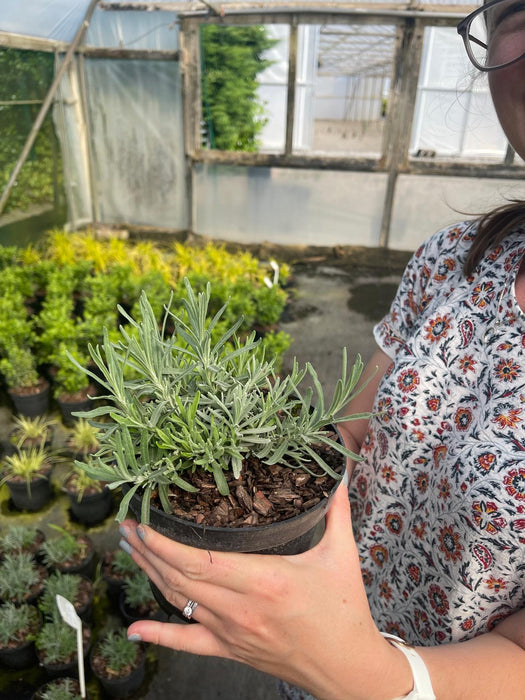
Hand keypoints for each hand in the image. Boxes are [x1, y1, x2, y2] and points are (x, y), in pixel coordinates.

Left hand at [119, 484, 410, 699]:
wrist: (347, 667)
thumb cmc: (344, 608)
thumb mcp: (342, 554)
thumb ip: (338, 509)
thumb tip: (338, 472)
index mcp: (264, 581)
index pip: (200, 561)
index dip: (165, 543)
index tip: (144, 522)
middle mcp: (240, 609)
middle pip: (180, 578)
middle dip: (148, 550)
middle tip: (127, 526)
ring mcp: (231, 632)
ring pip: (178, 602)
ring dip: (149, 574)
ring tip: (130, 549)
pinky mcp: (230, 650)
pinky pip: (187, 643)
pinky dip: (158, 635)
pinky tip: (134, 629)